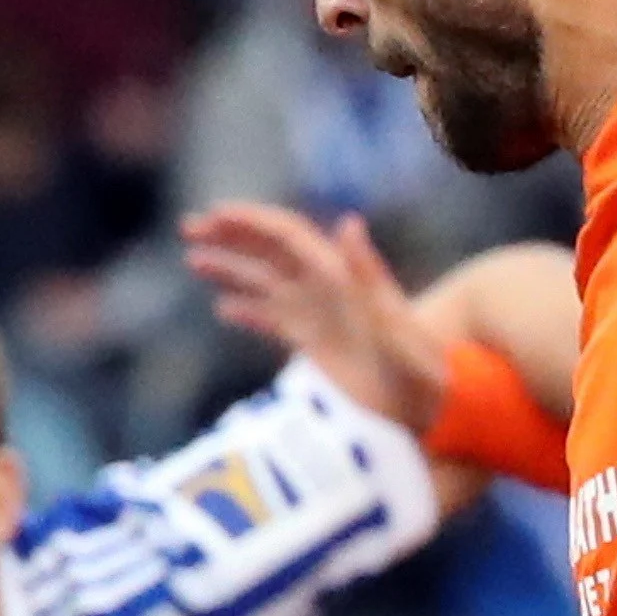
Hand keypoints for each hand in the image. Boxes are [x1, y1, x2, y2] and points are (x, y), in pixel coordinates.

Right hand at [182, 204, 450, 431]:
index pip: (286, 235)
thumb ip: (367, 271)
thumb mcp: (392, 315)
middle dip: (230, 237)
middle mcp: (323, 288)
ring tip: (193, 260)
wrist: (429, 401)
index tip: (215, 213)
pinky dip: (248, 311)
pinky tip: (222, 309)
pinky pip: (274, 320)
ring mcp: (318, 315)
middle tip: (188, 227)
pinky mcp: (315, 345)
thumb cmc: (416, 359)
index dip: (251, 222)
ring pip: (265, 282)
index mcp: (337, 274)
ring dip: (230, 269)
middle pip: (268, 251)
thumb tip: (349, 221)